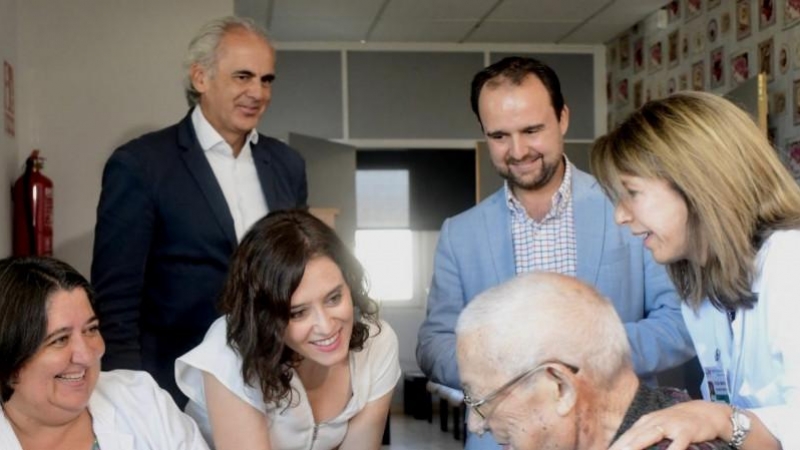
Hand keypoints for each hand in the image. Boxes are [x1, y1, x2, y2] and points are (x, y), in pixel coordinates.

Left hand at [608, 400, 729, 449]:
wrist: (706, 412)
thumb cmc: (678, 422)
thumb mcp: (658, 426)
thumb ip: (643, 436)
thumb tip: (626, 447)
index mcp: (646, 422)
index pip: (626, 436)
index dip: (615, 446)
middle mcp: (655, 422)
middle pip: (634, 436)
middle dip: (621, 447)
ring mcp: (670, 425)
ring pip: (650, 436)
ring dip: (636, 445)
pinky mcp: (686, 431)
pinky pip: (677, 443)